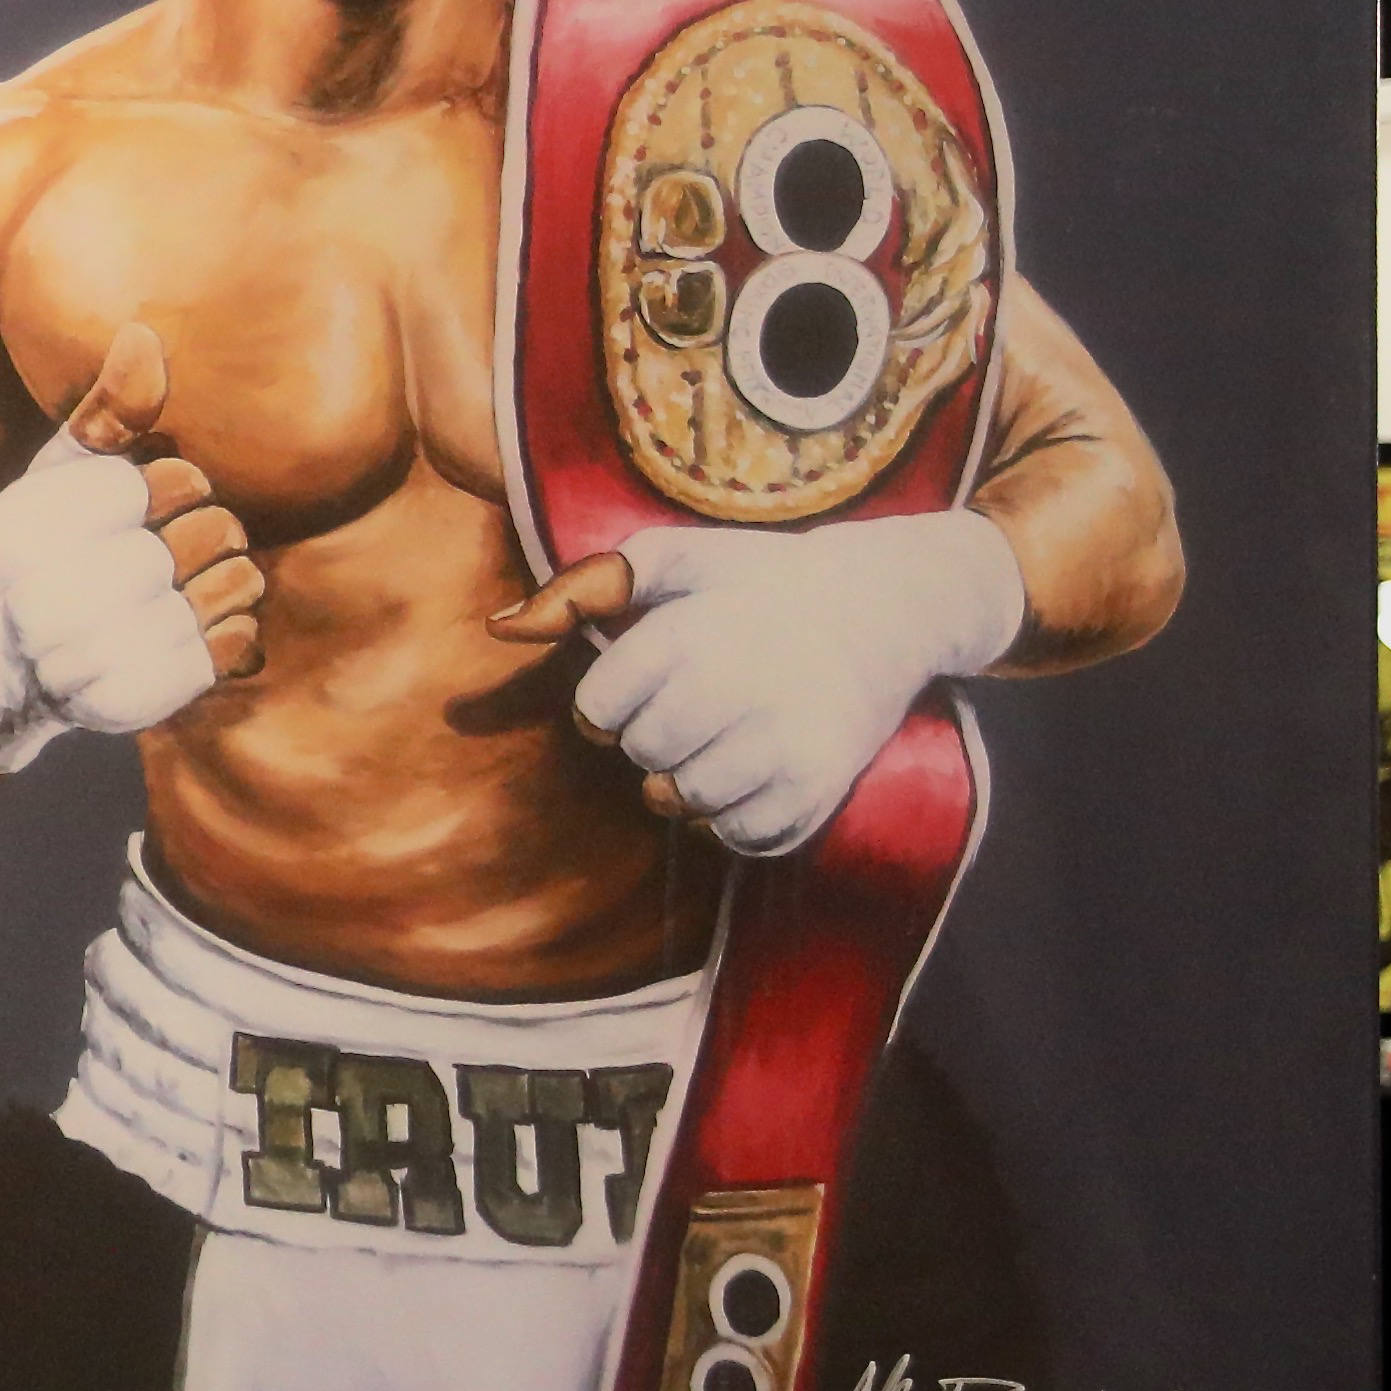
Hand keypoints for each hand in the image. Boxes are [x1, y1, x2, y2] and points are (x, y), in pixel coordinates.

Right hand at [0, 320, 258, 779]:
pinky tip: (183, 635)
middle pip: (211, 531)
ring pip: (234, 586)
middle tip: (166, 555)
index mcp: (34, 526)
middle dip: (203, 535)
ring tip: (180, 593)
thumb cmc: (36, 558)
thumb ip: (105, 413)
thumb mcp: (53, 481)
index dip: (168, 489)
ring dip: (223, 584)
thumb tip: (146, 336)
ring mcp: (93, 656)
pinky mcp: (134, 702)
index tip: (135, 512)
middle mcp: (52, 595)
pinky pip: (234, 646)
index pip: (171, 477)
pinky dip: (227, 635)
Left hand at [491, 509, 1024, 858]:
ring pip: (686, 800)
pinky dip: (736, 815)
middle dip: (653, 736)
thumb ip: (588, 586)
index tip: (645, 684)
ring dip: (690, 779)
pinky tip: (755, 771)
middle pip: (642, 755)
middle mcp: (735, 688)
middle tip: (694, 707)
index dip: (610, 702)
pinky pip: (740, 834)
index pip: (597, 708)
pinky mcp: (820, 785)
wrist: (889, 606)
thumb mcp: (678, 556)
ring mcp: (783, 742)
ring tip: (725, 737)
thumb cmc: (763, 583)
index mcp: (689, 633)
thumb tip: (501, 626)